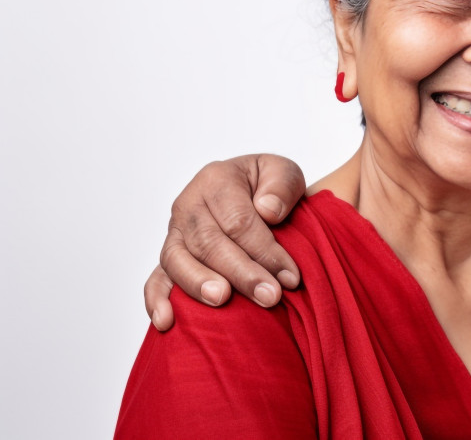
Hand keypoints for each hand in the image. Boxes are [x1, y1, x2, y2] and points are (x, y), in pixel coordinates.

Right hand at [144, 154, 306, 330]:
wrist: (254, 194)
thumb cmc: (270, 187)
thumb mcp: (285, 173)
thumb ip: (282, 184)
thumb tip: (267, 210)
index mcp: (217, 179)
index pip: (238, 221)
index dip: (265, 250)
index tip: (290, 277)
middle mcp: (189, 204)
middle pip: (209, 243)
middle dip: (242, 273)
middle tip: (269, 296)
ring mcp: (174, 233)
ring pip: (178, 261)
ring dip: (199, 284)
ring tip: (222, 300)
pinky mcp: (168, 258)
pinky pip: (155, 280)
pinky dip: (157, 301)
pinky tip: (168, 321)